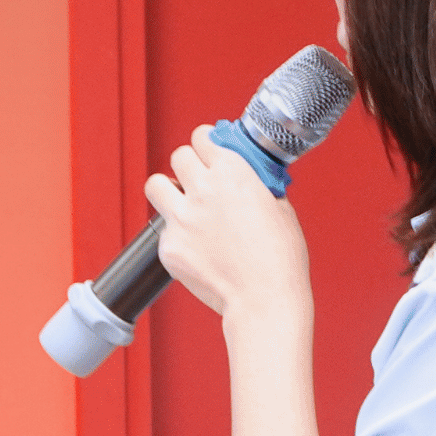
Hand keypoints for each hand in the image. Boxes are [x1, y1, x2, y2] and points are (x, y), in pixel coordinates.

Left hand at [144, 126, 309, 320]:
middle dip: (189, 165)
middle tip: (199, 180)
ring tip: (183, 205)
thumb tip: (251, 177)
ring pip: (156, 185)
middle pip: (178, 156)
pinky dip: (177, 235)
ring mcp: (181, 218)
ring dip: (168, 190)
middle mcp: (202, 189)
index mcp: (232, 172)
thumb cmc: (279, 259)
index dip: (207, 143)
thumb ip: (257, 185)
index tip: (209, 150)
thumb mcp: (279, 207)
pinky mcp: (169, 246)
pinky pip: (163, 229)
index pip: (202, 137)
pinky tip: (197, 247)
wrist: (264, 299)